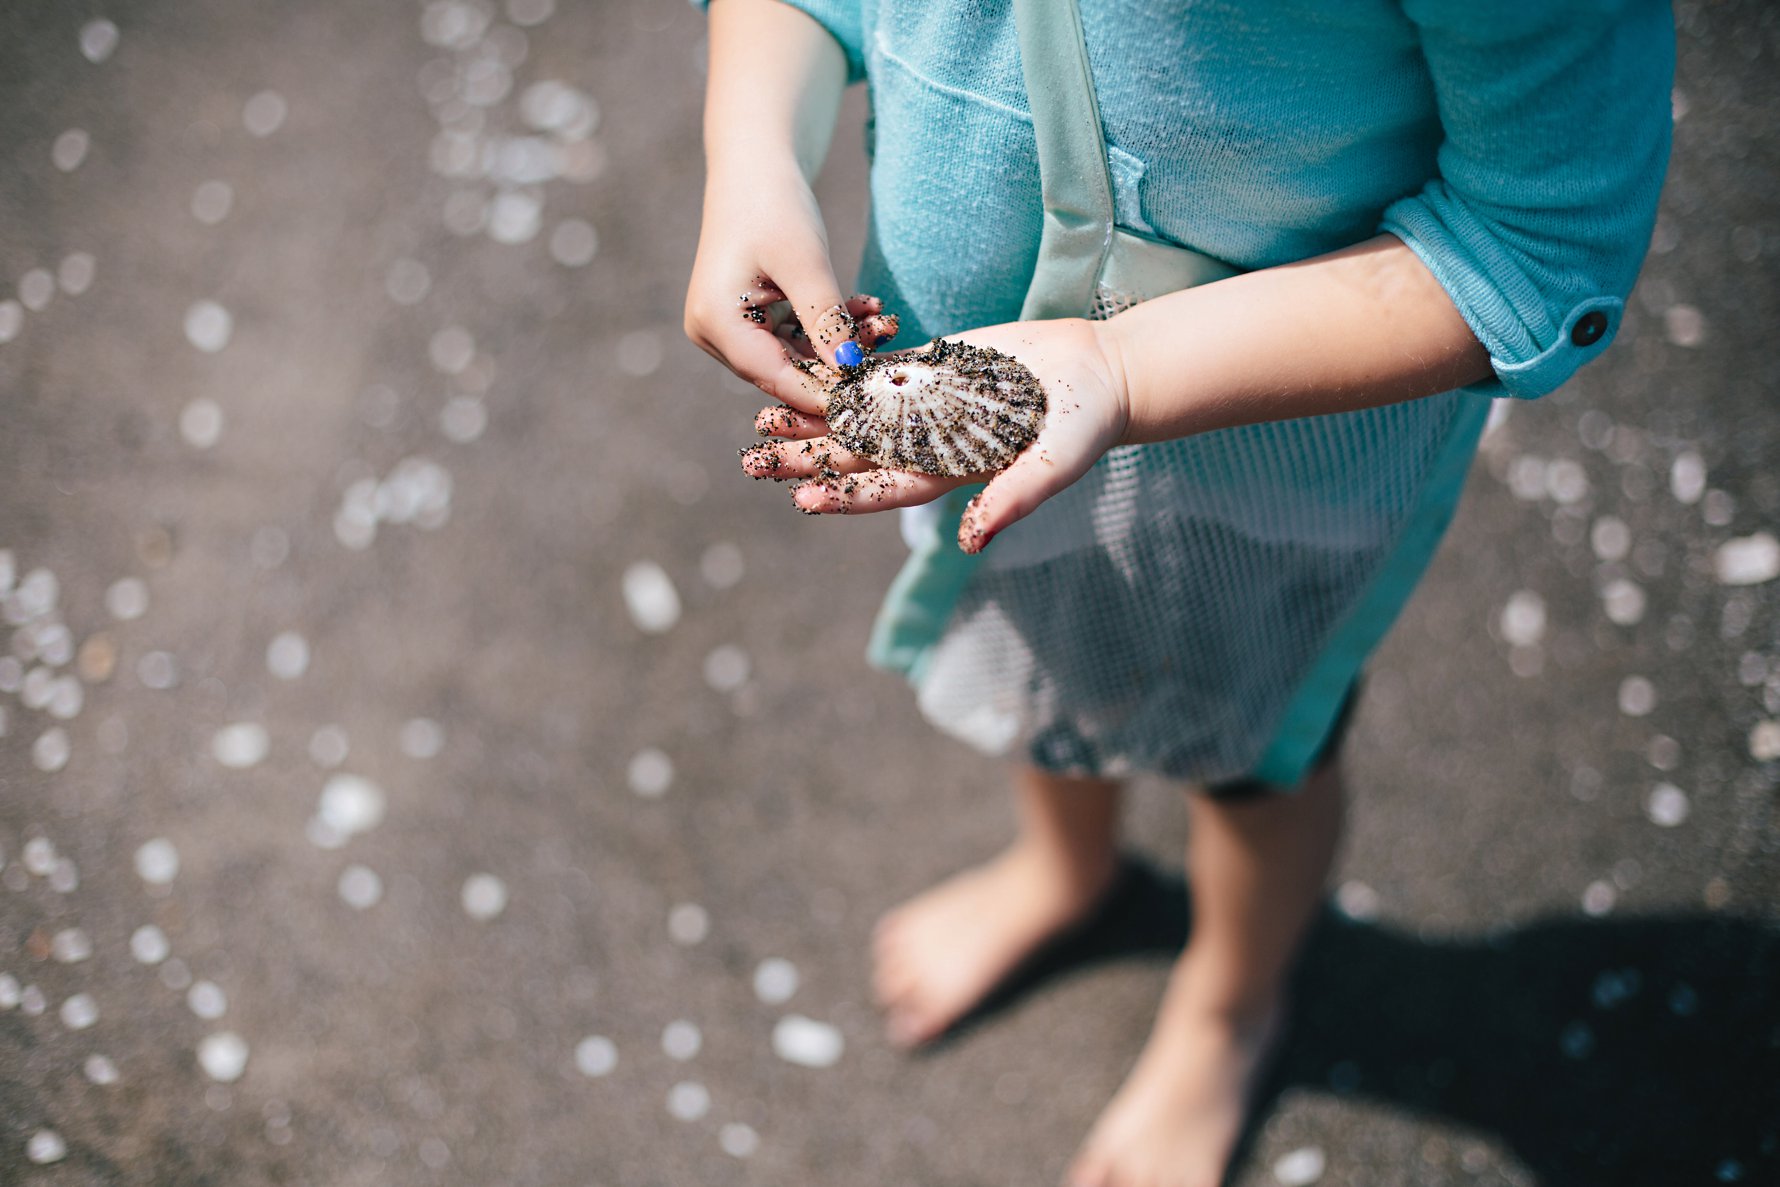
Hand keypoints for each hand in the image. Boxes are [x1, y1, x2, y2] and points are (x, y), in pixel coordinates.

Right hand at [684, 158, 895, 412]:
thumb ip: (826, 320)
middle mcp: (714, 334)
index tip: (870, 399)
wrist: (754, 165)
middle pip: (785, 372)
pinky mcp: (750, 319)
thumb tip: (850, 371)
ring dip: (841, 344)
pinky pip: (796, 338)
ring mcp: (730, 328)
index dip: (824, 393)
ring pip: (796, 357)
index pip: (775, 377)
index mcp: (715, 323)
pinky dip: (830, 329)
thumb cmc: (773, 203)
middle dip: (839, 366)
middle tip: (888, 356)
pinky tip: (866, 311)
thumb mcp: (805, 262)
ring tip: (883, 323)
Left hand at [740, 317, 1130, 553]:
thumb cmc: (1082, 428)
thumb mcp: (1050, 467)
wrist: (1100, 374)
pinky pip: (880, 370)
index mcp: (953, 473)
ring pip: (858, 413)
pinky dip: (842, 372)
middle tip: (755, 455)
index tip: (802, 496)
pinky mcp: (936, 366)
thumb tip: (972, 540)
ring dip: (813, 416)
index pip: (887, 489)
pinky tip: (802, 368)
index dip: (845, 495)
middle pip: (858, 455)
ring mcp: (929, 404)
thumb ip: (1012, 499)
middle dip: (808, 457)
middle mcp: (931, 442)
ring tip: (763, 415)